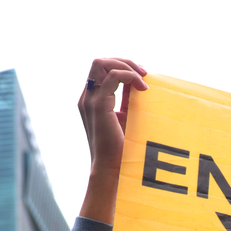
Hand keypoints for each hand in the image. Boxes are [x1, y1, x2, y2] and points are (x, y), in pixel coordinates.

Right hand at [78, 58, 147, 223]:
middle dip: (124, 61)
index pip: (101, 70)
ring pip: (102, 63)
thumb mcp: (126, 117)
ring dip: (126, 65)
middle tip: (144, 73)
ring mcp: (90, 100)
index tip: (142, 77)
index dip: (122, 67)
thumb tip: (142, 85)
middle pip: (99, 61)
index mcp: (91, 99)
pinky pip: (114, 76)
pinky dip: (130, 76)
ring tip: (144, 77)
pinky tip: (144, 89)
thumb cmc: (120, 148)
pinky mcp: (98, 105)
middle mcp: (87, 97)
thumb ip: (128, 100)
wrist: (112, 168)